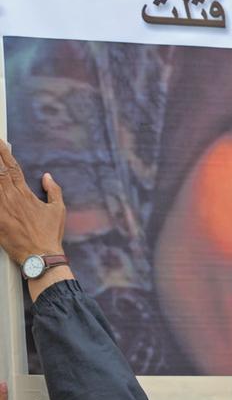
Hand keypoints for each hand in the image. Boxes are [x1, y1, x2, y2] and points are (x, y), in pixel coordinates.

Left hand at [0, 139, 64, 263]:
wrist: (40, 256)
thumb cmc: (49, 235)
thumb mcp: (58, 210)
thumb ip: (53, 190)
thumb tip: (47, 177)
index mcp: (25, 194)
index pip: (13, 168)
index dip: (4, 153)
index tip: (0, 143)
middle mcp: (11, 199)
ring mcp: (1, 210)